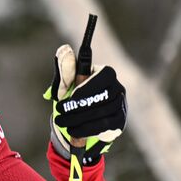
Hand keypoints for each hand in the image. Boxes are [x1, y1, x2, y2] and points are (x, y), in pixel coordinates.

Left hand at [44, 44, 125, 164]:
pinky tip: (73, 131)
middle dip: (78, 107)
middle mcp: (118, 88)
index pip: (105, 76)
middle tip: (59, 114)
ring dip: (79, 120)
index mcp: (106, 73)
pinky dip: (87, 130)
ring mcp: (121, 105)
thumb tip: (64, 50)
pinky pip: (105, 127)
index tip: (71, 96)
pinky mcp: (119, 121)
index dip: (89, 86)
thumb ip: (65, 69)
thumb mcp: (66, 83)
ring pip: (103, 113)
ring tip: (62, 123)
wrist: (78, 120)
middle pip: (103, 97)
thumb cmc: (73, 96)